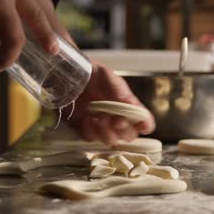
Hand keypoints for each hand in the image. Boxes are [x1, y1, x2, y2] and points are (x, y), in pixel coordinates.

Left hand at [30, 0, 154, 144]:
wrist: (67, 74)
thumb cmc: (91, 73)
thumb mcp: (108, 77)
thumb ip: (121, 92)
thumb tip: (133, 107)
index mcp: (127, 105)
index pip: (144, 120)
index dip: (145, 125)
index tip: (142, 126)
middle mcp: (117, 118)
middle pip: (129, 135)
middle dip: (123, 130)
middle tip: (115, 120)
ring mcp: (101, 125)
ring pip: (111, 140)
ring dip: (106, 132)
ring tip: (98, 118)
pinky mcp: (85, 129)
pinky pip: (91, 138)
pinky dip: (90, 131)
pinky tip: (87, 118)